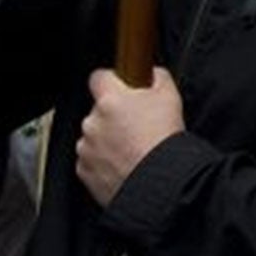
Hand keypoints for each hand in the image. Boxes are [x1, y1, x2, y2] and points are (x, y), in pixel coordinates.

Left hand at [77, 67, 184, 208]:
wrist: (159, 181)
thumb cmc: (164, 139)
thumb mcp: (171, 96)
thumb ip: (157, 76)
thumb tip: (152, 74)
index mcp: (110, 100)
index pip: (98, 76)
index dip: (111, 80)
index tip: (121, 87)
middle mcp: (92, 122)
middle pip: (98, 110)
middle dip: (113, 115)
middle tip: (136, 125)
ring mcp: (86, 148)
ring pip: (94, 136)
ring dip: (108, 139)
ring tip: (132, 149)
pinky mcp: (84, 171)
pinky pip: (91, 160)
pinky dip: (104, 161)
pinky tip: (125, 163)